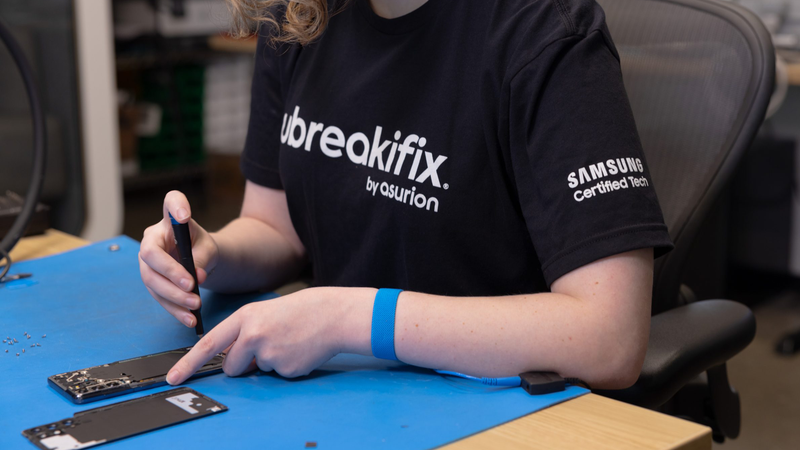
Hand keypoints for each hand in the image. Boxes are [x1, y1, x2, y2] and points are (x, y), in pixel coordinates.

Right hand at [139, 190, 219, 326]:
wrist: (198, 262)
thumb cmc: (201, 247)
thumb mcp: (209, 247)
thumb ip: (203, 257)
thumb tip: (197, 277)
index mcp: (169, 222)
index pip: (170, 203)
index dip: (175, 206)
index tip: (184, 215)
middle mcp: (152, 239)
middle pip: (152, 256)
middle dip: (171, 273)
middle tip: (191, 286)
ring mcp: (147, 263)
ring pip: (152, 281)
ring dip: (174, 296)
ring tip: (195, 306)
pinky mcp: (151, 283)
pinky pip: (159, 298)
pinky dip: (175, 310)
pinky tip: (189, 319)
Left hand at [166, 287, 371, 383]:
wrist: (333, 315)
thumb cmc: (301, 312)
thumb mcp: (266, 313)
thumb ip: (245, 333)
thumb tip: (236, 361)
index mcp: (246, 317)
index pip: (209, 344)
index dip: (188, 363)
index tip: (173, 376)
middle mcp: (253, 335)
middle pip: (231, 365)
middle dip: (243, 365)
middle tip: (268, 346)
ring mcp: (269, 353)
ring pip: (257, 370)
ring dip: (269, 363)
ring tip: (289, 342)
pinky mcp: (285, 369)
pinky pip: (277, 374)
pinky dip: (287, 366)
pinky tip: (299, 350)